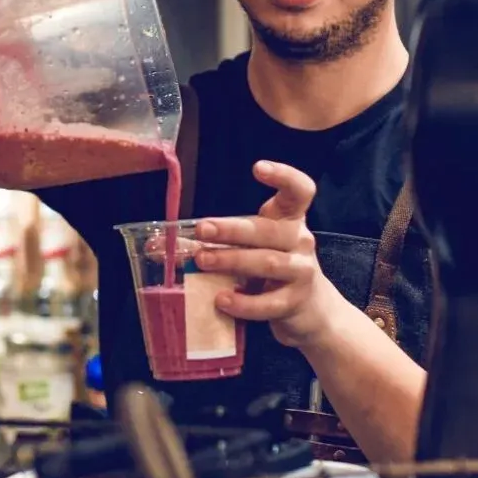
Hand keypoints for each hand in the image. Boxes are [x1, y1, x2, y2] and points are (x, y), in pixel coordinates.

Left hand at [194, 161, 355, 350]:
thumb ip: (222, 239)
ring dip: (232, 260)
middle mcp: (301, 241)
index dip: (283, 176)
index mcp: (291, 219)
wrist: (310, 309)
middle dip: (233, 229)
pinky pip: (268, 303)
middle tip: (202, 229)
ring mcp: (301, 272)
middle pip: (269, 231)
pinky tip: (221, 300)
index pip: (299, 191)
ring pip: (267, 263)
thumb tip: (167, 241)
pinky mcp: (294, 302)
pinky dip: (243, 303)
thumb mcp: (255, 246)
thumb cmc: (274, 269)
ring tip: (202, 261)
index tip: (257, 168)